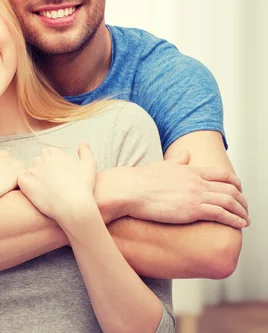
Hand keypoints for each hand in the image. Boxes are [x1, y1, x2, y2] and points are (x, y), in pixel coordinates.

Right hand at [0, 138, 25, 205]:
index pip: (1, 154)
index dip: (1, 162)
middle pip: (11, 160)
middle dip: (10, 166)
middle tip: (6, 178)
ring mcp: (7, 169)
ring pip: (20, 166)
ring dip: (18, 172)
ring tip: (14, 182)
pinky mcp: (13, 179)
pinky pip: (24, 174)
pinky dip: (24, 179)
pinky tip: (18, 186)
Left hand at [18, 144, 97, 222]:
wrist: (74, 207)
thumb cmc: (83, 186)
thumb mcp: (89, 165)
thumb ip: (85, 151)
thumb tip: (83, 143)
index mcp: (52, 152)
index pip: (48, 158)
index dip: (54, 170)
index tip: (61, 179)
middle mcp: (39, 158)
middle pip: (38, 166)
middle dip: (44, 174)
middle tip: (54, 187)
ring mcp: (30, 170)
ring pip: (30, 175)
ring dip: (36, 182)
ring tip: (47, 193)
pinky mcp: (24, 183)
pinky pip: (21, 183)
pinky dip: (27, 189)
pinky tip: (38, 195)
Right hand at [107, 151, 249, 227]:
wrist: (130, 189)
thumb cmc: (141, 179)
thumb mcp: (162, 165)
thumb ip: (177, 160)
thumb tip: (185, 152)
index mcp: (190, 170)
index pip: (222, 174)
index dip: (235, 182)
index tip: (239, 190)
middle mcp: (196, 181)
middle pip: (230, 188)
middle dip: (242, 199)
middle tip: (245, 207)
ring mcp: (195, 195)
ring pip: (229, 202)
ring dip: (241, 211)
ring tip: (245, 219)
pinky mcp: (192, 210)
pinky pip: (221, 214)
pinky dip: (234, 219)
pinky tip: (239, 224)